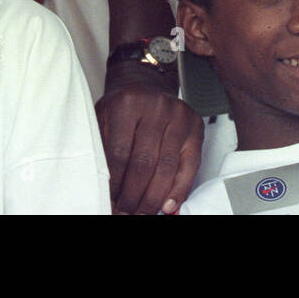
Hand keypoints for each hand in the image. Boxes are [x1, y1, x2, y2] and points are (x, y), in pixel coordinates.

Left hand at [96, 63, 202, 214]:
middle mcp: (155, 107)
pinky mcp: (194, 126)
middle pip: (144, 163)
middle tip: (125, 213)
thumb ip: (104, 149)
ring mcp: (178, 116)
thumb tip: (105, 190)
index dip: (115, 184)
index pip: (119, 153)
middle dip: (133, 196)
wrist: (145, 83)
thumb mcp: (104, 118)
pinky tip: (168, 205)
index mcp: (127, 104)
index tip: (110, 202)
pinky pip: (190, 165)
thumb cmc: (123, 107)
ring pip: (167, 167)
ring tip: (142, 213)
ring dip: (154, 198)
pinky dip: (179, 189)